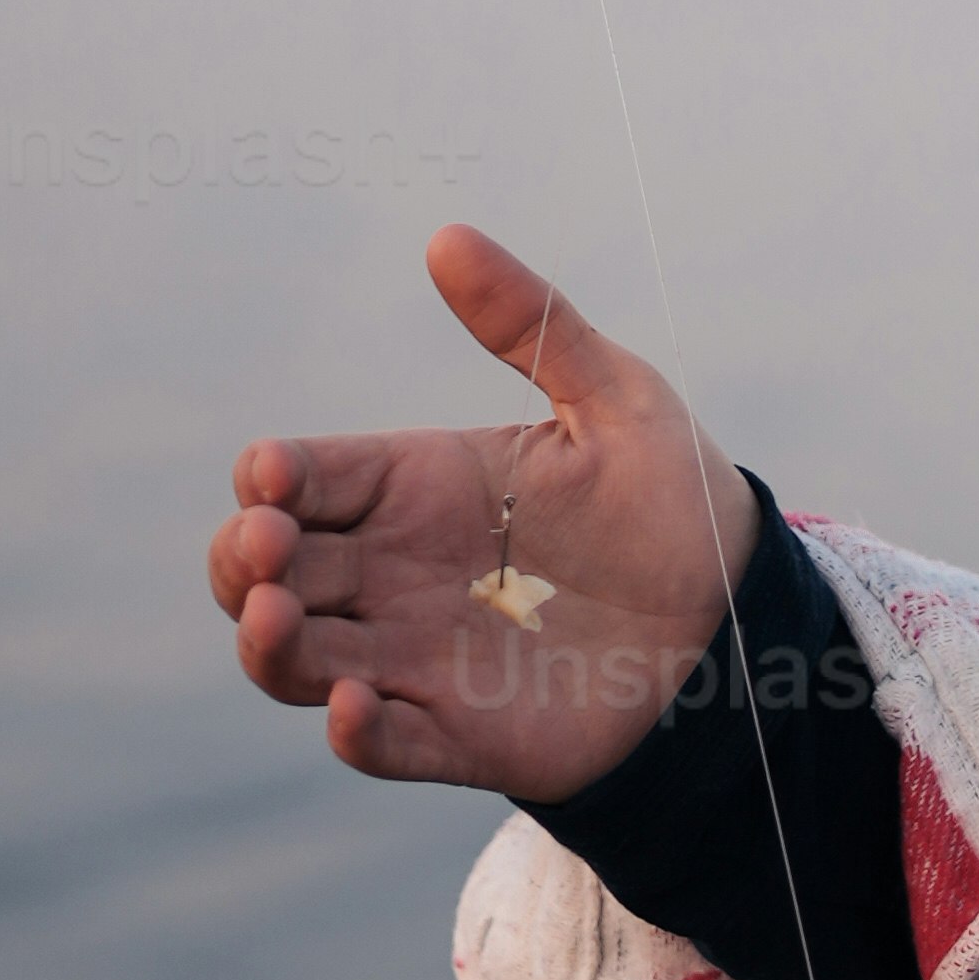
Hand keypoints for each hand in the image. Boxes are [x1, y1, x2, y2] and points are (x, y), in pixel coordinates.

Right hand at [207, 219, 754, 804]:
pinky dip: (354, 732)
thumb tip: (447, 236)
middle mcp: (394, 571)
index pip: (308, 477)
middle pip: (270, 569)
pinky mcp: (459, 732)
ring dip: (270, 644)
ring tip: (277, 617)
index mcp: (416, 485)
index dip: (272, 477)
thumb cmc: (668, 498)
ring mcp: (416, 655)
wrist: (734, 612)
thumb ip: (532, 323)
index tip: (270, 473)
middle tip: (261, 544)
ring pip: (298, 657)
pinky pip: (383, 742)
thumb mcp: (612, 397)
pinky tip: (351, 709)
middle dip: (243, 558)